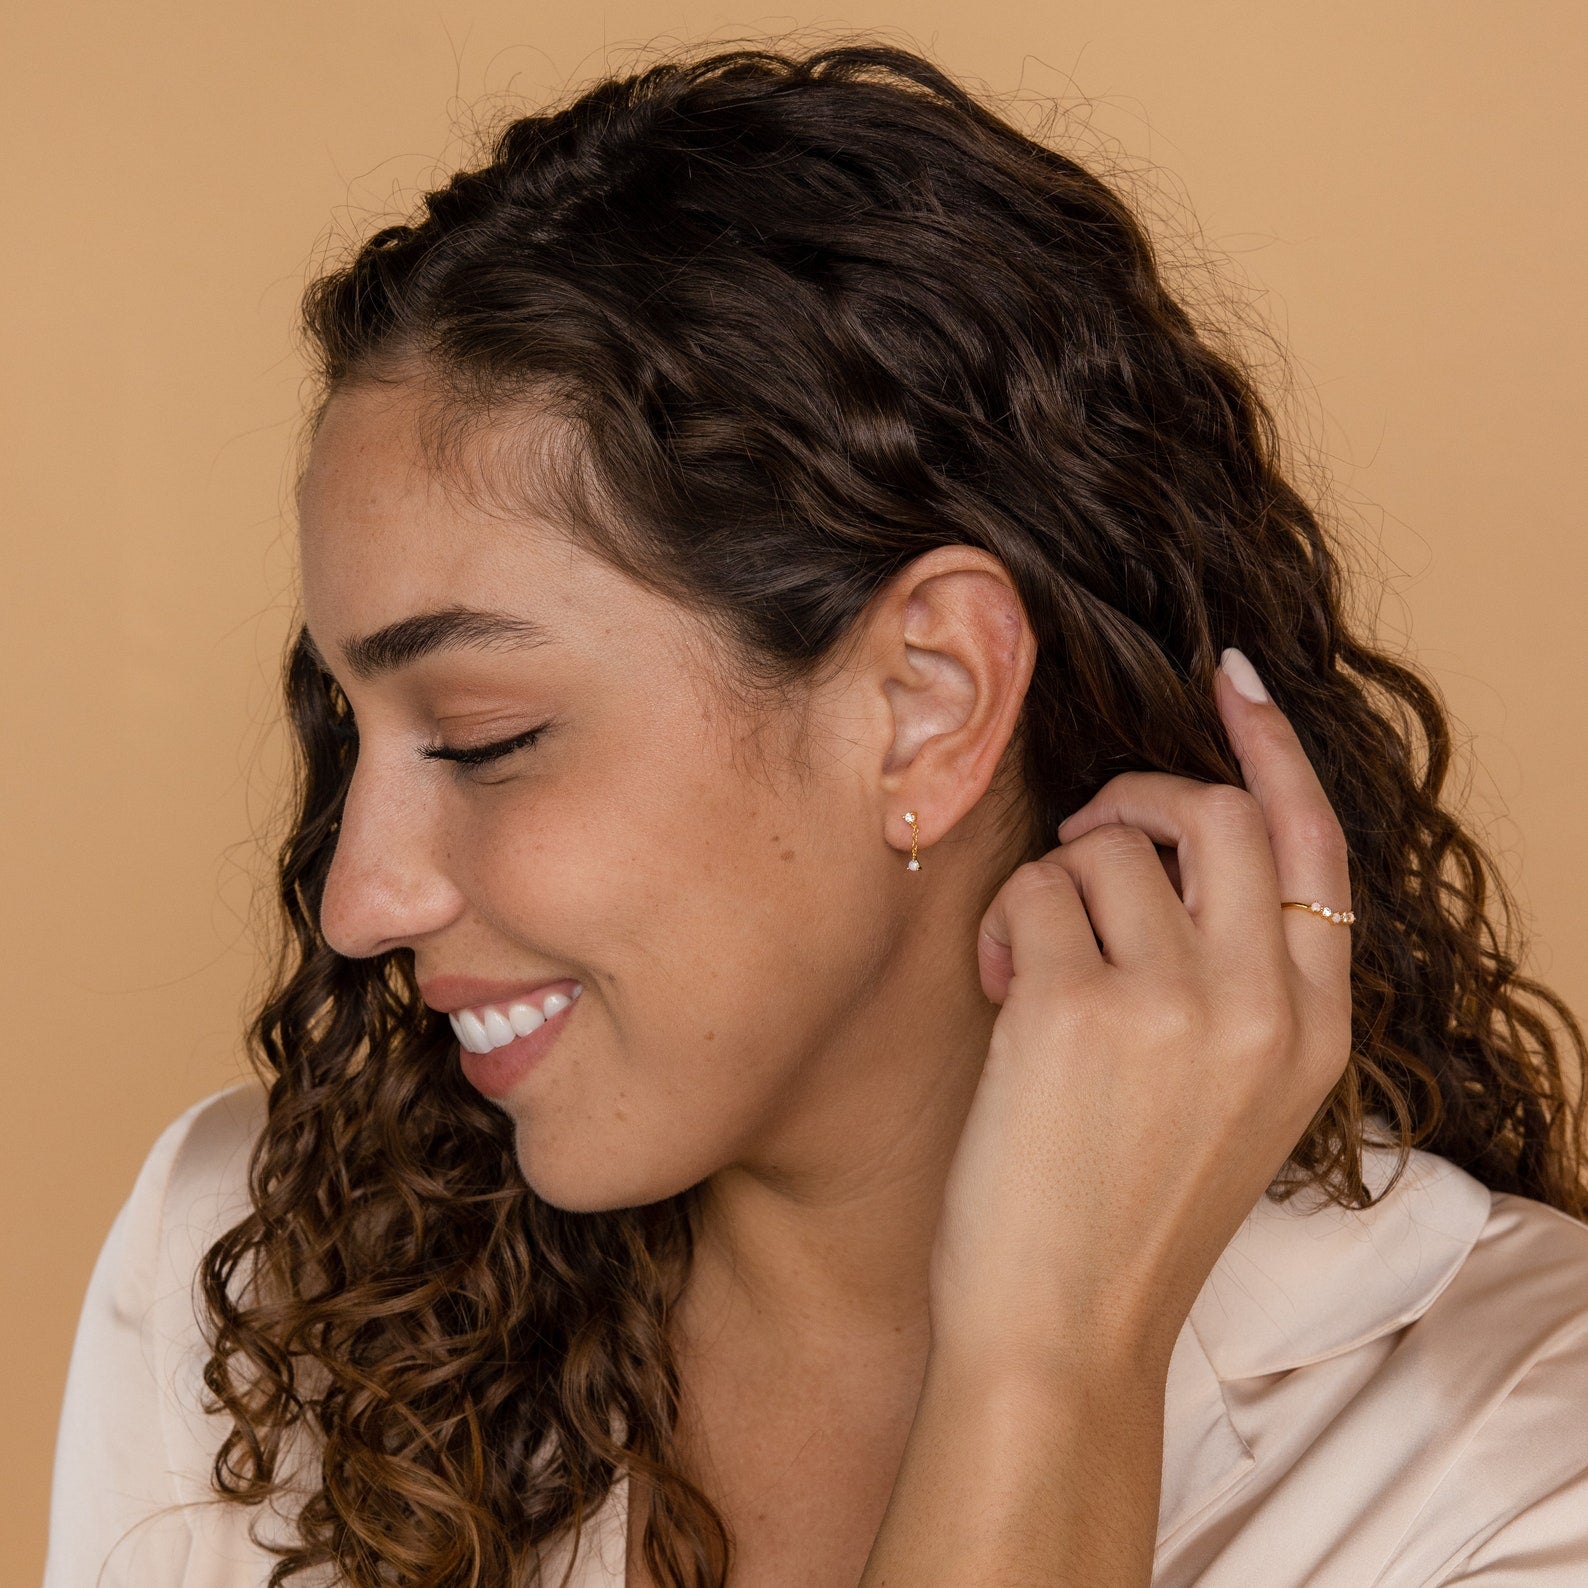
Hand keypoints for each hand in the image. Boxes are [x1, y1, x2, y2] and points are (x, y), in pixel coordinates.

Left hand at [928, 649, 1354, 1371]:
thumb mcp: (1231, 1100)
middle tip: (1087, 834)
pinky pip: (1033, 889)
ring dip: (1054, 879)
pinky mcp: (1078, 1011)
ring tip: (1032, 964)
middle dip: (1138, 797)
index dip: (1273, 752)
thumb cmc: (1123, 1211)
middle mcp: (1265, 1006)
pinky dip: (1003, 923)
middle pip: (1219, 813)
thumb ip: (1236, 980)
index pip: (1317, 847)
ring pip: (1110, 841)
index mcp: (1316, 1029)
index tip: (1232, 684)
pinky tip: (1002, 993)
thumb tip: (1168, 845)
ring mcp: (1178, 1006)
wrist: (1062, 1335)